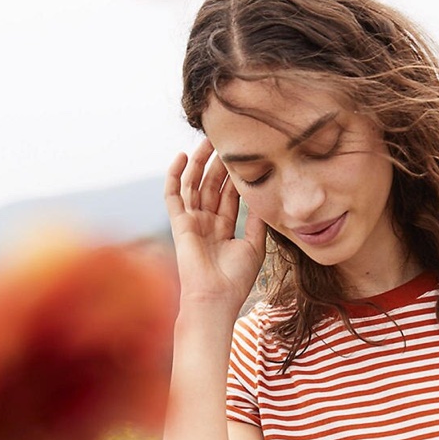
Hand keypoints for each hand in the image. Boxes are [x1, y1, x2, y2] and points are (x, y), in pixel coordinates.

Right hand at [164, 139, 266, 313]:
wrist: (216, 298)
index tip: (245, 157)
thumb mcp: (254, 246)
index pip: (228, 196)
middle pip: (211, 187)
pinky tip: (182, 156)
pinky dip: (175, 175)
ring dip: (199, 163)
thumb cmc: (235, 280)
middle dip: (218, 164)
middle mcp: (206, 224)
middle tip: (226, 141)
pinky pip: (173, 195)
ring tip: (207, 141)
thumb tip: (265, 196)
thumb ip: (257, 221)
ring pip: (193, 185)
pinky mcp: (179, 224)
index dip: (235, 177)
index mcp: (222, 229)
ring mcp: (191, 223)